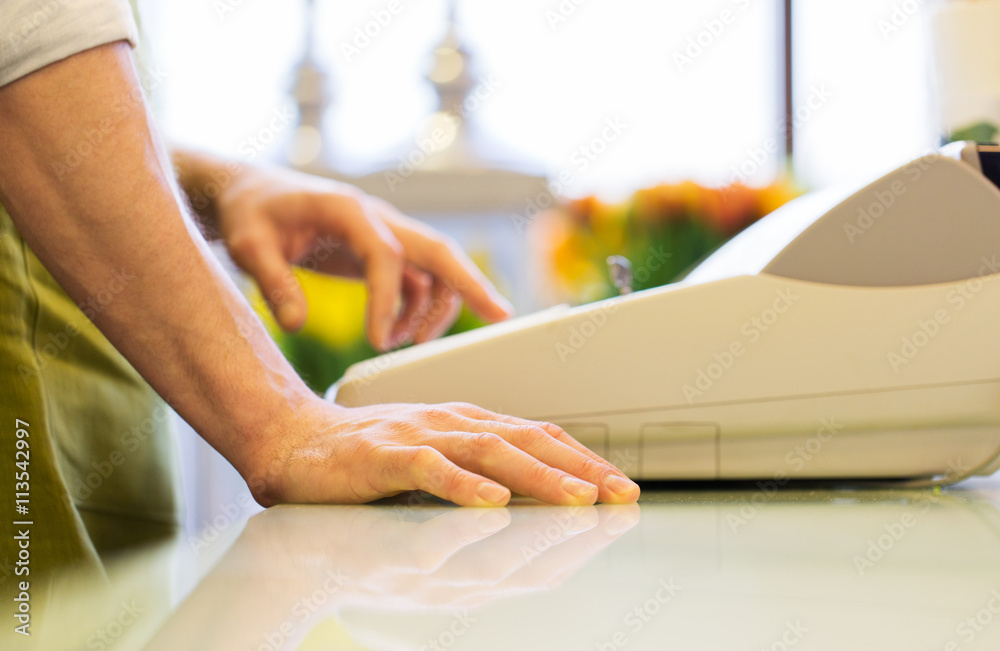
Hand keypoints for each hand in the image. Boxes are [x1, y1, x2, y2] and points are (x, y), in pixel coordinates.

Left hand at [205, 159, 512, 349]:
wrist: (253, 192)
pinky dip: (415, 310)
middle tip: (502, 316)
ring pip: (435, 268)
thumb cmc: (250, 212)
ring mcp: (385, 233)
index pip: (386, 253)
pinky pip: (417, 280)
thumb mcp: (248, 245)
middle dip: (471, 283)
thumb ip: (272, 282)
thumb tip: (296, 324)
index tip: (377, 342)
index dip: (388, 300)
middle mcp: (377, 218)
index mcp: (347, 209)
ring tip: (397, 343)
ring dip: (432, 309)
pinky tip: (390, 335)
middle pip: (438, 249)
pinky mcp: (383, 250)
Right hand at [246, 396, 640, 507]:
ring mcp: (417, 434)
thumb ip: (480, 470)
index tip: (619, 486)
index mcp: (467, 423)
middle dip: (578, 468)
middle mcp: (451, 422)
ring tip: (576, 498)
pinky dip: (461, 484)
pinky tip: (490, 501)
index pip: (537, 437)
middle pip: (525, 440)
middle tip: (618, 493)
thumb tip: (533, 496)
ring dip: (536, 476)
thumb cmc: (366, 457)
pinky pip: (426, 468)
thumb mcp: (436, 459)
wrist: (293, 442)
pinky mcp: (381, 454)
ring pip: (487, 451)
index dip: (583, 460)